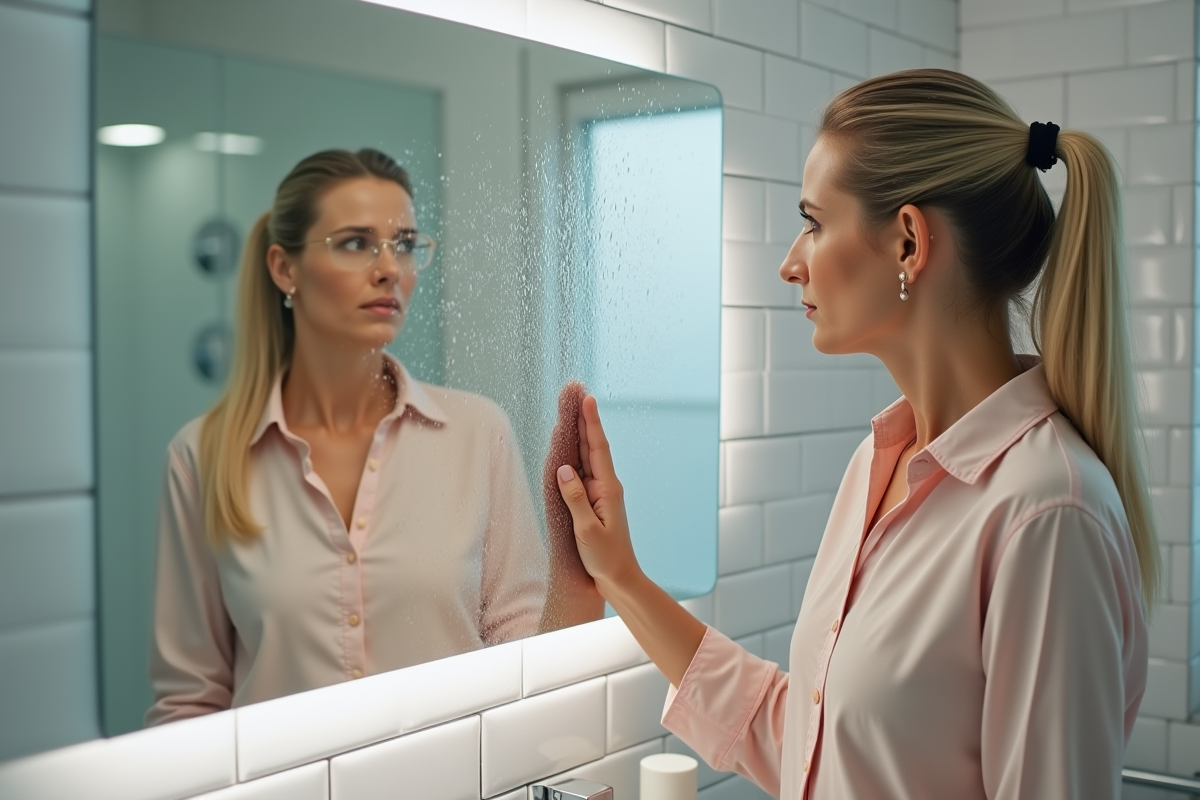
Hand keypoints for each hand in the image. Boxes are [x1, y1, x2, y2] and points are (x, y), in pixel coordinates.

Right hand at [554, 392, 640, 593]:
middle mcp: (605, 485)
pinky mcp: (593, 500)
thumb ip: (575, 498)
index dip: (591, 422)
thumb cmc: (605, 557)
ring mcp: (600, 492)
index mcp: (608, 488)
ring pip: (586, 456)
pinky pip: (581, 472)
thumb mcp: (587, 529)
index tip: (587, 398)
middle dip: (583, 418)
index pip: (598, 448)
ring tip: (569, 409)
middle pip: (592, 445)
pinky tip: (567, 444)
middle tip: (575, 392)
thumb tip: (563, 468)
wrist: (619, 578)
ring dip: (578, 431)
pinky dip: (573, 454)